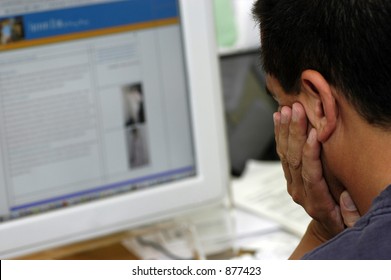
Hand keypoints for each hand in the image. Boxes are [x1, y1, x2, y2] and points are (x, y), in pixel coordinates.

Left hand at [274, 103, 358, 238]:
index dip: (310, 153)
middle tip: (296, 111)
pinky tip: (279, 119)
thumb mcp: (351, 223)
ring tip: (285, 110)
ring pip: (285, 154)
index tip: (313, 133)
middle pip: (294, 159)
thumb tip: (345, 197)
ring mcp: (292, 183)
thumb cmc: (342, 224)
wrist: (326, 227)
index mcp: (315, 202)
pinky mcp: (289, 176)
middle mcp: (299, 191)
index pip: (310, 174)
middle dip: (294, 132)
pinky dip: (280, 135)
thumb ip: (349, 213)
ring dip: (285, 130)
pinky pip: (282, 154)